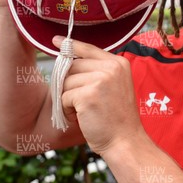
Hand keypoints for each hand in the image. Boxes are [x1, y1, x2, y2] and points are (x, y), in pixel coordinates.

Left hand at [53, 36, 144, 155]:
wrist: (125, 141)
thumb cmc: (116, 118)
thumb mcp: (114, 86)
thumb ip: (98, 71)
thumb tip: (68, 59)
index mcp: (119, 63)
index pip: (88, 48)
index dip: (70, 45)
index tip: (56, 40)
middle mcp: (111, 68)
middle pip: (73, 65)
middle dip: (69, 84)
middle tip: (80, 102)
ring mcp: (101, 80)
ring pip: (66, 82)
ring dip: (68, 99)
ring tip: (83, 112)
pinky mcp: (88, 95)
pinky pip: (64, 96)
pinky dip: (67, 109)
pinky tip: (81, 117)